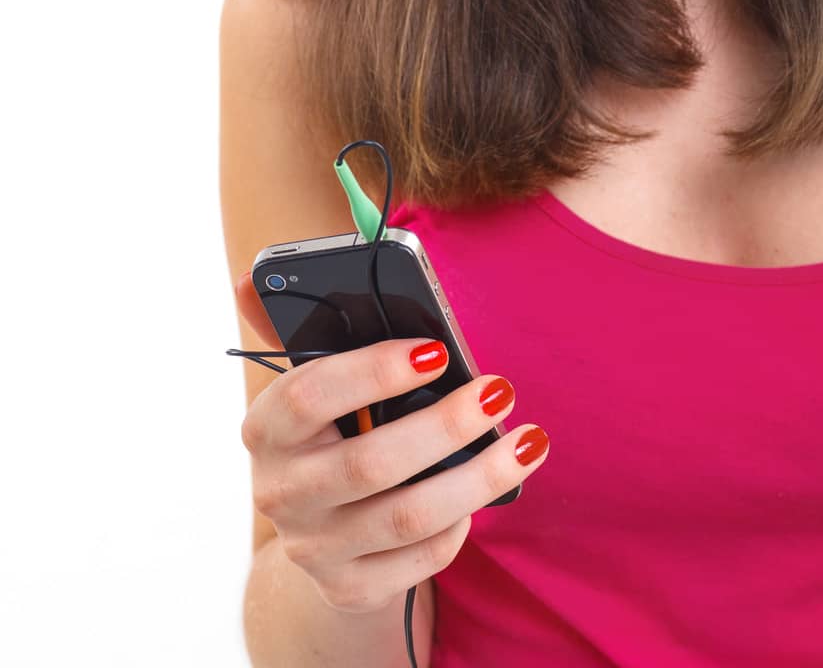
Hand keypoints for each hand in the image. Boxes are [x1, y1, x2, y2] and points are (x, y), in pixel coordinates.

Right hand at [233, 271, 549, 614]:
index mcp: (266, 428)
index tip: (438, 350)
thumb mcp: (310, 383)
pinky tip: (489, 488)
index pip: (310, 395)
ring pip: (408, 516)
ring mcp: (315, 548)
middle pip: (370, 463)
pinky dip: (461, 523)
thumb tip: (253, 276)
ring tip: (528, 441)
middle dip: (445, 425)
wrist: (321, 531)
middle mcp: (282, 493)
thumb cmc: (330, 430)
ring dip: (477, 476)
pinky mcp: (352, 587)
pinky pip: (420, 557)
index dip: (373, 371)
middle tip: (500, 389)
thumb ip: (296, 329)